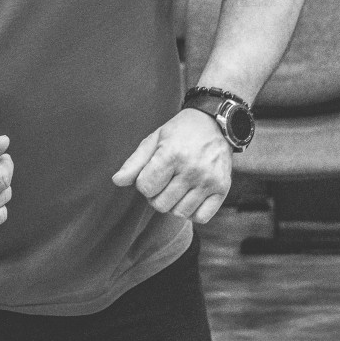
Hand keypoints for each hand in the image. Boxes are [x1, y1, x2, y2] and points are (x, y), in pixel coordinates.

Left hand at [111, 109, 231, 223]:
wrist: (216, 123)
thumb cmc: (180, 131)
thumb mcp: (155, 139)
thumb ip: (135, 162)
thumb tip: (117, 181)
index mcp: (172, 154)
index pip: (146, 188)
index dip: (144, 183)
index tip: (152, 173)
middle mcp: (192, 169)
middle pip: (161, 204)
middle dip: (157, 195)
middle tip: (164, 181)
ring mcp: (209, 180)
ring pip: (179, 213)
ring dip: (174, 204)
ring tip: (177, 187)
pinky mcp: (223, 188)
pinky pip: (201, 217)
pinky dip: (193, 212)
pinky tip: (191, 197)